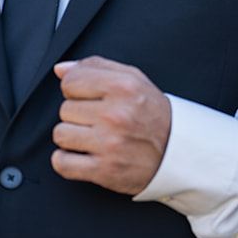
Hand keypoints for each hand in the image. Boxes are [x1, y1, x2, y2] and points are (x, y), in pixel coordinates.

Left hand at [50, 57, 171, 195]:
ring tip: (92, 138)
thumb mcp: (133, 80)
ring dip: (72, 138)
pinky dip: (67, 161)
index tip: (88, 98)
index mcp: (122, 87)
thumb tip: (61, 70)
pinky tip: (82, 155)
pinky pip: (62, 163)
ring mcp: (109, 143)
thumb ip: (96, 67)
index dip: (76, 90)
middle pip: (64, 109)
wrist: (177, 151)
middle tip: (98, 120)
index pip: (70, 82)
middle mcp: (116, 114)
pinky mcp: (104, 170)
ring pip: (61, 134)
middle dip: (78, 115)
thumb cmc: (152, 114)